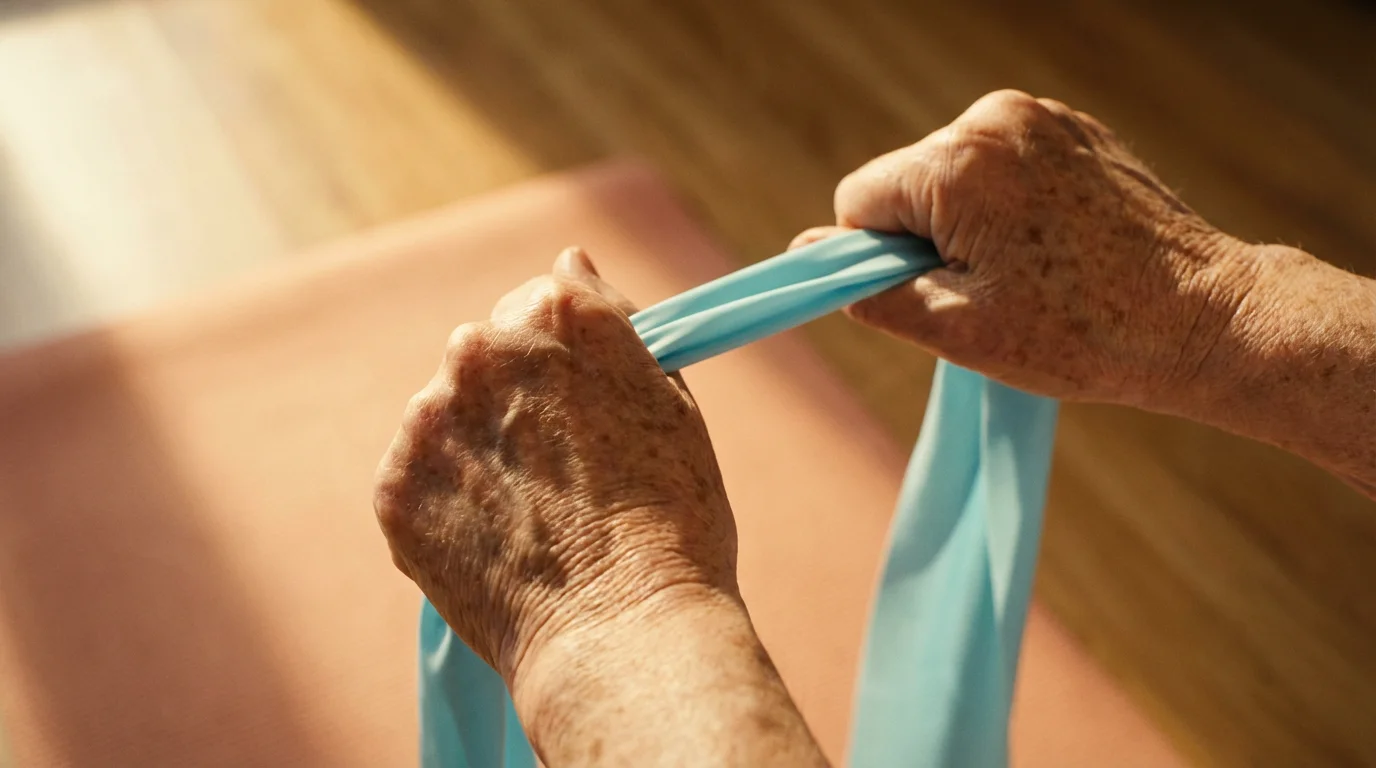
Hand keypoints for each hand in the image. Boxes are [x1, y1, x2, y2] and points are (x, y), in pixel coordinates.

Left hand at [372, 247, 737, 680]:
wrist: (623, 634)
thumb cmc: (674, 522)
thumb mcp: (671, 400)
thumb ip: (611, 321)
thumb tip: (568, 260)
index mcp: (558, 312)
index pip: (542, 300)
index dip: (566, 358)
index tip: (587, 407)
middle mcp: (481, 347)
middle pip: (486, 351)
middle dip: (514, 396)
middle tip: (562, 469)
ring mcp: (429, 417)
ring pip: (445, 412)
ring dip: (475, 445)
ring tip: (531, 515)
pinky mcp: (395, 486)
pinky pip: (418, 474)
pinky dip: (448, 499)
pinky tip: (496, 538)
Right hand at [795, 90, 1258, 408]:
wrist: (1203, 319)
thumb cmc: (1082, 334)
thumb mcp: (958, 329)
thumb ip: (871, 289)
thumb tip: (807, 256)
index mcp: (958, 164)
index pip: (860, 199)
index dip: (877, 257)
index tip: (929, 292)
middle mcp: (994, 120)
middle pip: (906, 181)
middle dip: (924, 237)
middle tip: (986, 291)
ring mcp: (1040, 118)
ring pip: (952, 173)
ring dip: (965, 222)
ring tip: (1027, 272)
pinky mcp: (1072, 129)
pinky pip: (1001, 164)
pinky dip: (1007, 204)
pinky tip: (1051, 248)